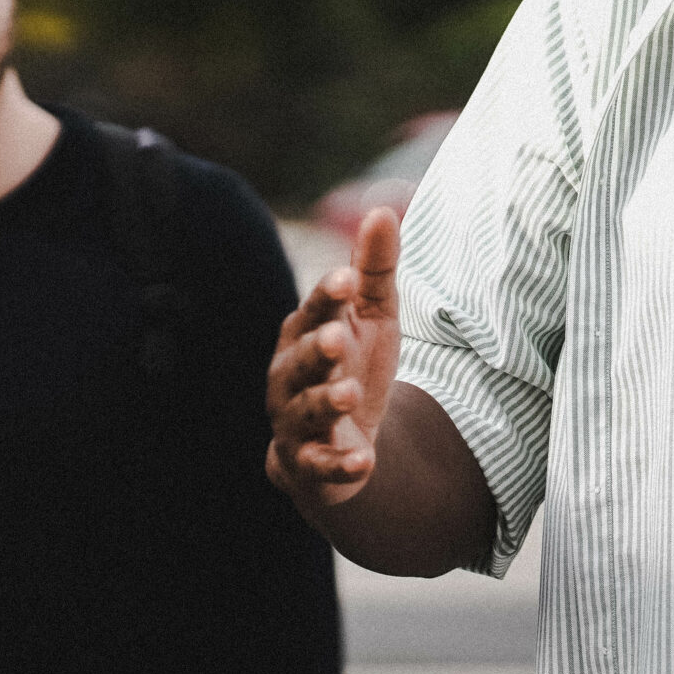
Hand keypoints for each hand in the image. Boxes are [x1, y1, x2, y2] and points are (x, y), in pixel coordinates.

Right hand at [266, 209, 400, 508]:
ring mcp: (295, 421)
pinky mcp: (308, 463)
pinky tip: (364, 462)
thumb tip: (382, 209)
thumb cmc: (352, 365)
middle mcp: (290, 375)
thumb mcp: (372, 316)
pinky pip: (318, 465)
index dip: (329, 296)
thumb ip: (374, 269)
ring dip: (326, 401)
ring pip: (305, 410)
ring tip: (350, 393)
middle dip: (317, 349)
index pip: (315, 310)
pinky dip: (339, 464)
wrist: (339, 440)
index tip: (348, 280)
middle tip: (337, 337)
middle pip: (300, 359)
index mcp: (305, 333)